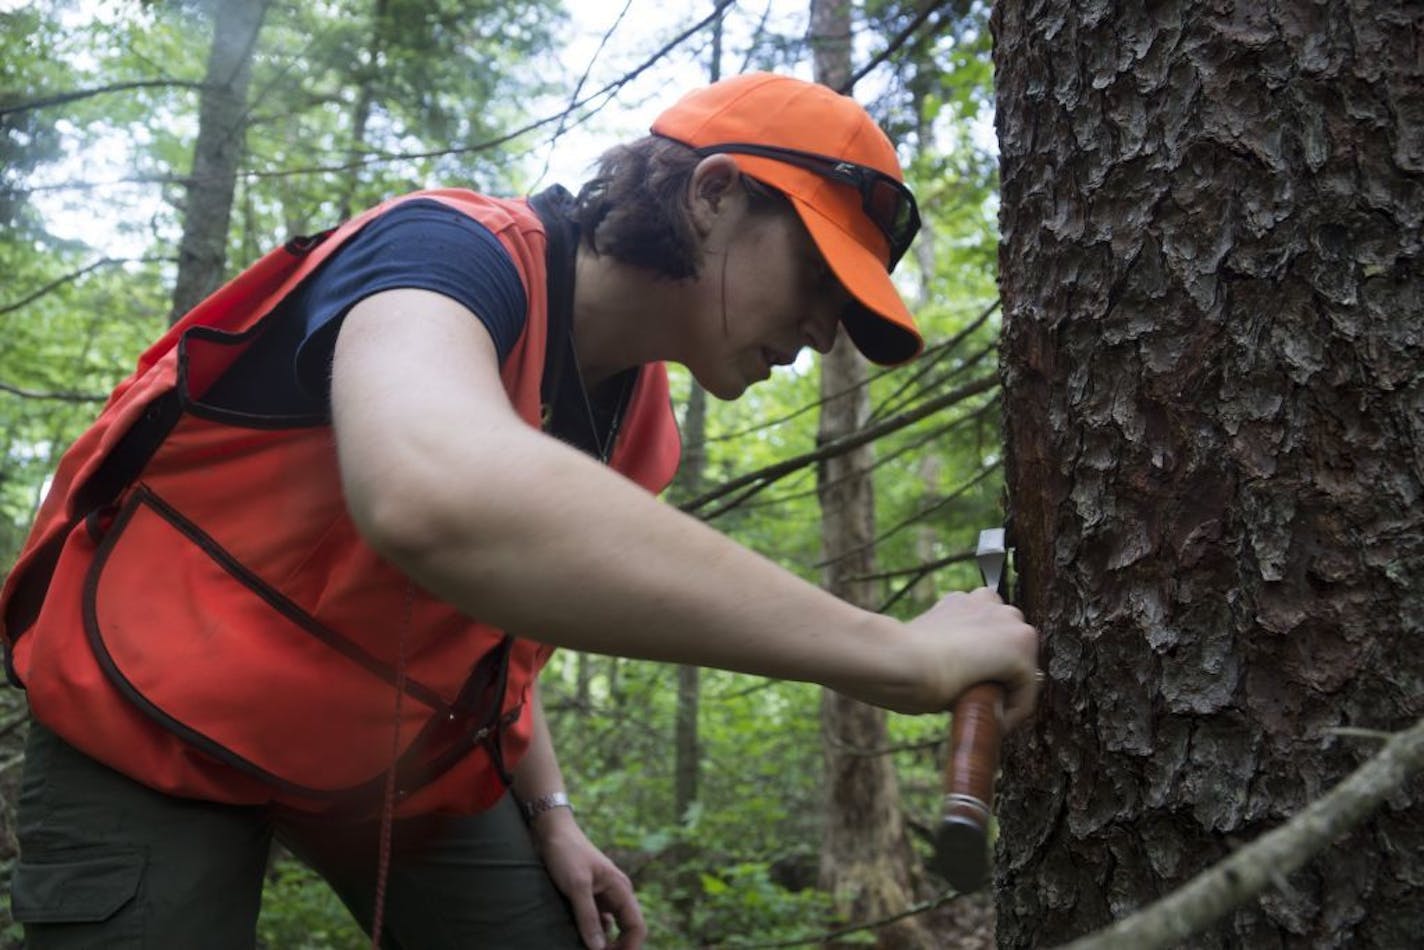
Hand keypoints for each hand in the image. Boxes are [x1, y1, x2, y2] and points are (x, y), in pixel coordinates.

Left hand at [529, 809, 645, 948]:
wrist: (551, 832)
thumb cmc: (566, 853)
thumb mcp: (577, 885)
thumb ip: (588, 917)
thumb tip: (598, 949)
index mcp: (621, 889)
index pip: (636, 926)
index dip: (629, 947)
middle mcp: (616, 894)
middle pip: (627, 930)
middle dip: (617, 947)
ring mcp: (602, 896)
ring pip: (611, 928)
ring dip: (603, 942)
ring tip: (586, 949)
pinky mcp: (589, 897)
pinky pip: (596, 922)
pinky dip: (591, 933)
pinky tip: (578, 938)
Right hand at [878, 588, 1040, 726]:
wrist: (903, 661)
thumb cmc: (902, 663)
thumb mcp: (929, 652)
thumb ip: (950, 655)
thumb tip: (962, 681)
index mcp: (961, 601)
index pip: (986, 631)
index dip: (981, 663)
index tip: (968, 689)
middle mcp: (987, 601)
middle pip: (1008, 642)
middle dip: (999, 671)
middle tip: (979, 700)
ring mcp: (1006, 619)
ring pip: (1021, 663)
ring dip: (1008, 687)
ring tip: (987, 712)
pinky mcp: (1019, 646)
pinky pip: (1026, 687)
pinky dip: (1015, 709)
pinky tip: (995, 723)